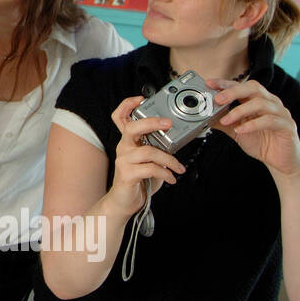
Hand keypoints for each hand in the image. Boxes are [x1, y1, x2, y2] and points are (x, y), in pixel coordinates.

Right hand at [107, 96, 186, 216]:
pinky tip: (172, 178)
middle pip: (132, 127)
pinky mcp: (127, 174)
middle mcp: (123, 147)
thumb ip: (156, 147)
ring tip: (179, 168)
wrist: (124, 201)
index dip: (127, 105)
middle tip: (169, 123)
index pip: (120, 117)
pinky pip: (151, 169)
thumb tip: (176, 138)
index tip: (141, 99)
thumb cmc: (139, 178)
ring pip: (149, 151)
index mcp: (128, 141)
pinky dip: (166, 173)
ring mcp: (124, 160)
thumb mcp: (148, 159)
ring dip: (169, 160)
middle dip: (152, 122)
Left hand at [210, 78, 299, 179]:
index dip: (225, 83)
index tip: (209, 83)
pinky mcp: (287, 126)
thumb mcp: (237, 131)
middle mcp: (271, 102)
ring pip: (261, 103)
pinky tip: (240, 130)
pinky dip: (252, 124)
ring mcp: (281, 113)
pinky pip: (270, 120)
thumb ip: (223, 122)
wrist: (280, 162)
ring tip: (226, 120)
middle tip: (217, 99)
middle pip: (253, 88)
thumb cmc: (261, 143)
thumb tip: (205, 116)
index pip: (242, 86)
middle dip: (233, 91)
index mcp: (258, 100)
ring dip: (240, 111)